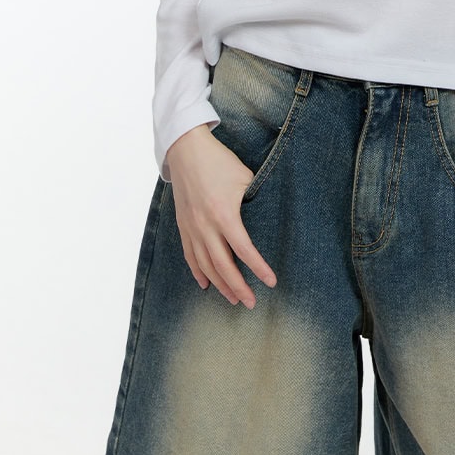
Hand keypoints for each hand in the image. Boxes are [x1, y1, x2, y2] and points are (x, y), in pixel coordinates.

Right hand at [166, 125, 276, 308]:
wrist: (186, 150)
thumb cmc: (220, 162)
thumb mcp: (245, 178)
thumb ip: (255, 200)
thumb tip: (269, 217)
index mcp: (224, 214)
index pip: (244, 250)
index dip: (258, 268)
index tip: (271, 282)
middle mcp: (205, 226)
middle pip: (223, 266)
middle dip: (238, 287)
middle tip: (251, 303)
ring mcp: (191, 228)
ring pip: (205, 265)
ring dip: (220, 285)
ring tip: (233, 299)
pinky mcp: (183, 226)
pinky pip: (190, 255)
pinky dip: (198, 272)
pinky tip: (206, 285)